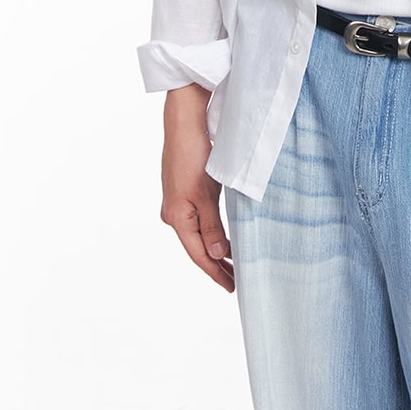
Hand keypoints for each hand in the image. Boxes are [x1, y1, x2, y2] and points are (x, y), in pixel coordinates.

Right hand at [160, 84, 234, 292]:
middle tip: (236, 281)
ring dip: (215, 247)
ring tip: (232, 263)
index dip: (215, 272)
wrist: (185, 122)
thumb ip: (212, 225)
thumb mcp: (205, 193)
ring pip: (199, 232)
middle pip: (197, 246)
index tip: (231, 287)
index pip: (199, 254)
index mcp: (176, 217)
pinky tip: (223, 236)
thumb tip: (217, 254)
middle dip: (216, 264)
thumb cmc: (192, 155)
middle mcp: (174, 213)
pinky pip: (199, 219)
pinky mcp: (185, 190)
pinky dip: (212, 231)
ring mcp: (178, 201)